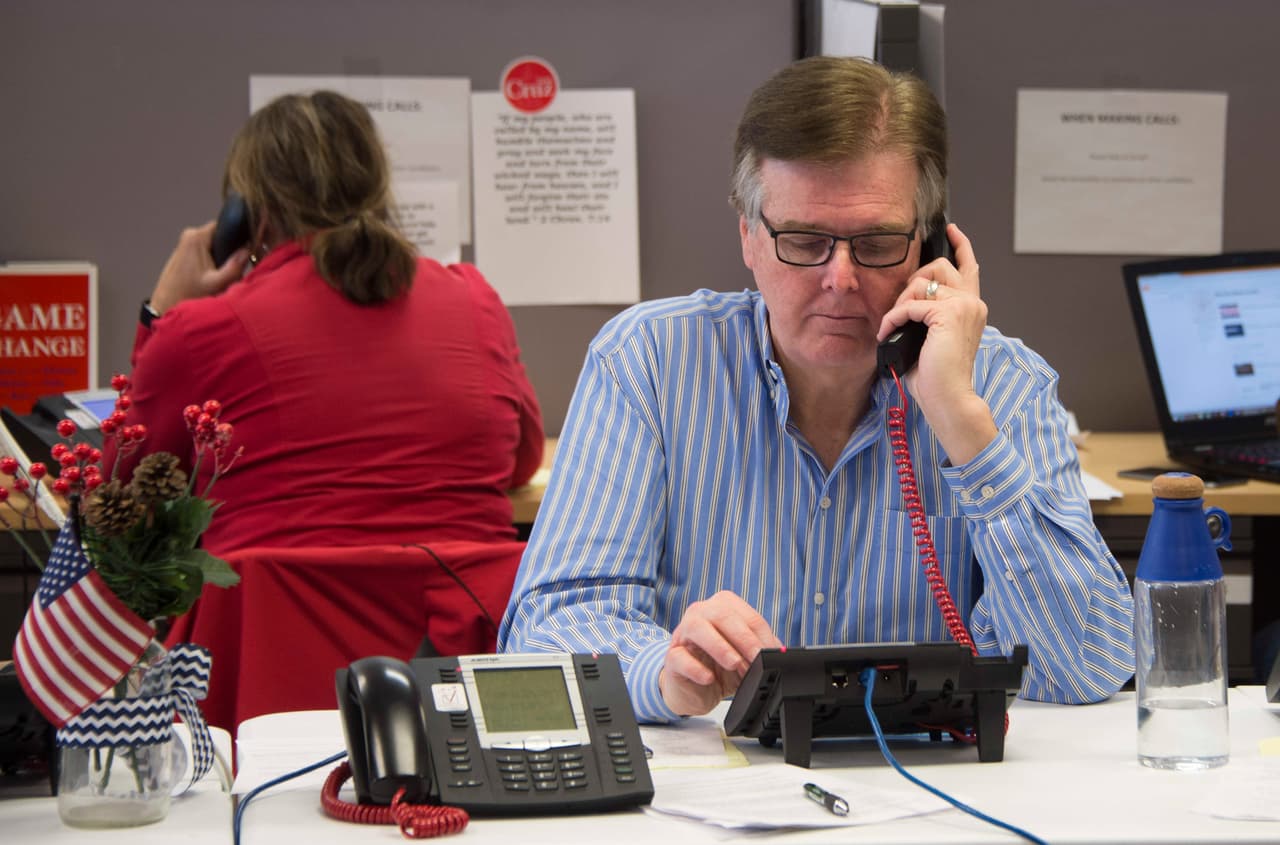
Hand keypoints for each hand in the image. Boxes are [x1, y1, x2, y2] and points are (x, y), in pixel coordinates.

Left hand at [148, 222, 250, 314]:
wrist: (166, 305)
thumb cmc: (187, 295)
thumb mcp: (217, 283)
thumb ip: (235, 266)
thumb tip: (247, 250)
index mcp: (197, 237)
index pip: (225, 225)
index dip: (237, 237)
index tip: (242, 251)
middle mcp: (189, 235)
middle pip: (221, 236)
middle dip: (229, 251)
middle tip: (229, 271)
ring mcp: (185, 243)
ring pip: (214, 244)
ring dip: (221, 259)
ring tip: (219, 277)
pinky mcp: (184, 252)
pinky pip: (206, 251)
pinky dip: (212, 263)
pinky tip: (210, 277)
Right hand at [658, 590, 780, 716]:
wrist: (694, 689)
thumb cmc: (719, 667)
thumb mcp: (745, 656)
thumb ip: (761, 649)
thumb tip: (779, 652)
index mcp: (723, 607)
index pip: (747, 615)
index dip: (762, 636)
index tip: (771, 655)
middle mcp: (701, 613)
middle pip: (723, 615)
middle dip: (744, 639)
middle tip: (756, 659)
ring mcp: (683, 633)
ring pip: (697, 627)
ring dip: (719, 646)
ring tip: (734, 664)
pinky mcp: (671, 657)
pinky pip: (680, 657)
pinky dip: (696, 668)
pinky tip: (708, 678)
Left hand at [876, 223, 996, 462]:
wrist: (948, 398)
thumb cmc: (937, 376)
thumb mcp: (931, 337)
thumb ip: (927, 314)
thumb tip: (904, 302)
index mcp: (972, 307)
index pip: (970, 266)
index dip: (961, 245)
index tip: (951, 230)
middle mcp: (973, 302)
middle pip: (938, 267)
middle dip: (912, 281)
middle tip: (899, 308)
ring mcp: (963, 306)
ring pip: (922, 284)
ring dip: (899, 302)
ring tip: (892, 324)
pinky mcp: (949, 314)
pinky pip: (909, 304)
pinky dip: (893, 317)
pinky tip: (886, 332)